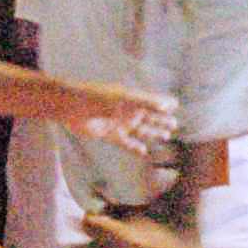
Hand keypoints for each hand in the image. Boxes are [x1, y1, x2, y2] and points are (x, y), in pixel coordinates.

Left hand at [62, 82, 176, 150]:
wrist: (72, 107)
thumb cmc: (97, 96)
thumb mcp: (124, 97)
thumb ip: (146, 102)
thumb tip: (168, 106)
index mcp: (132, 98)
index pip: (152, 101)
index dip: (163, 103)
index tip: (176, 105)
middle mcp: (127, 110)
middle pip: (149, 116)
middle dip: (162, 120)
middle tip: (175, 124)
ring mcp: (120, 123)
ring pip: (141, 130)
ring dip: (153, 132)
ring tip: (165, 136)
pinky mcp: (111, 134)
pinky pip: (127, 142)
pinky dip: (135, 147)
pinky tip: (144, 151)